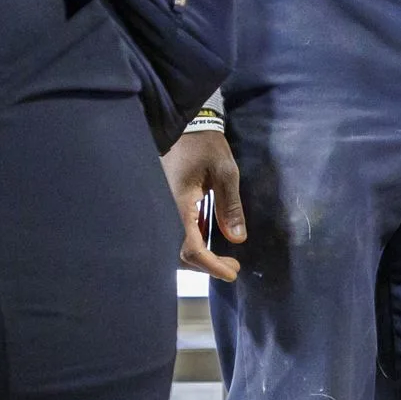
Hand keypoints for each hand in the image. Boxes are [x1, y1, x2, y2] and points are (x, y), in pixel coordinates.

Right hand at [161, 130, 246, 281]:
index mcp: (179, 202)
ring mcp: (163, 207)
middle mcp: (165, 209)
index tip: (231, 273)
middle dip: (206, 264)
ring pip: (175, 243)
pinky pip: (175, 230)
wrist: (185, 126)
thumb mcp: (226, 172)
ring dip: (199, 255)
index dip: (210, 264)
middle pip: (179, 252)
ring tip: (225, 258)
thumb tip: (237, 239)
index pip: (190, 246)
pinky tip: (211, 238)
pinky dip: (192, 240)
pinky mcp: (166, 204)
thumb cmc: (206, 145)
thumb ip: (230, 206)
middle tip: (233, 267)